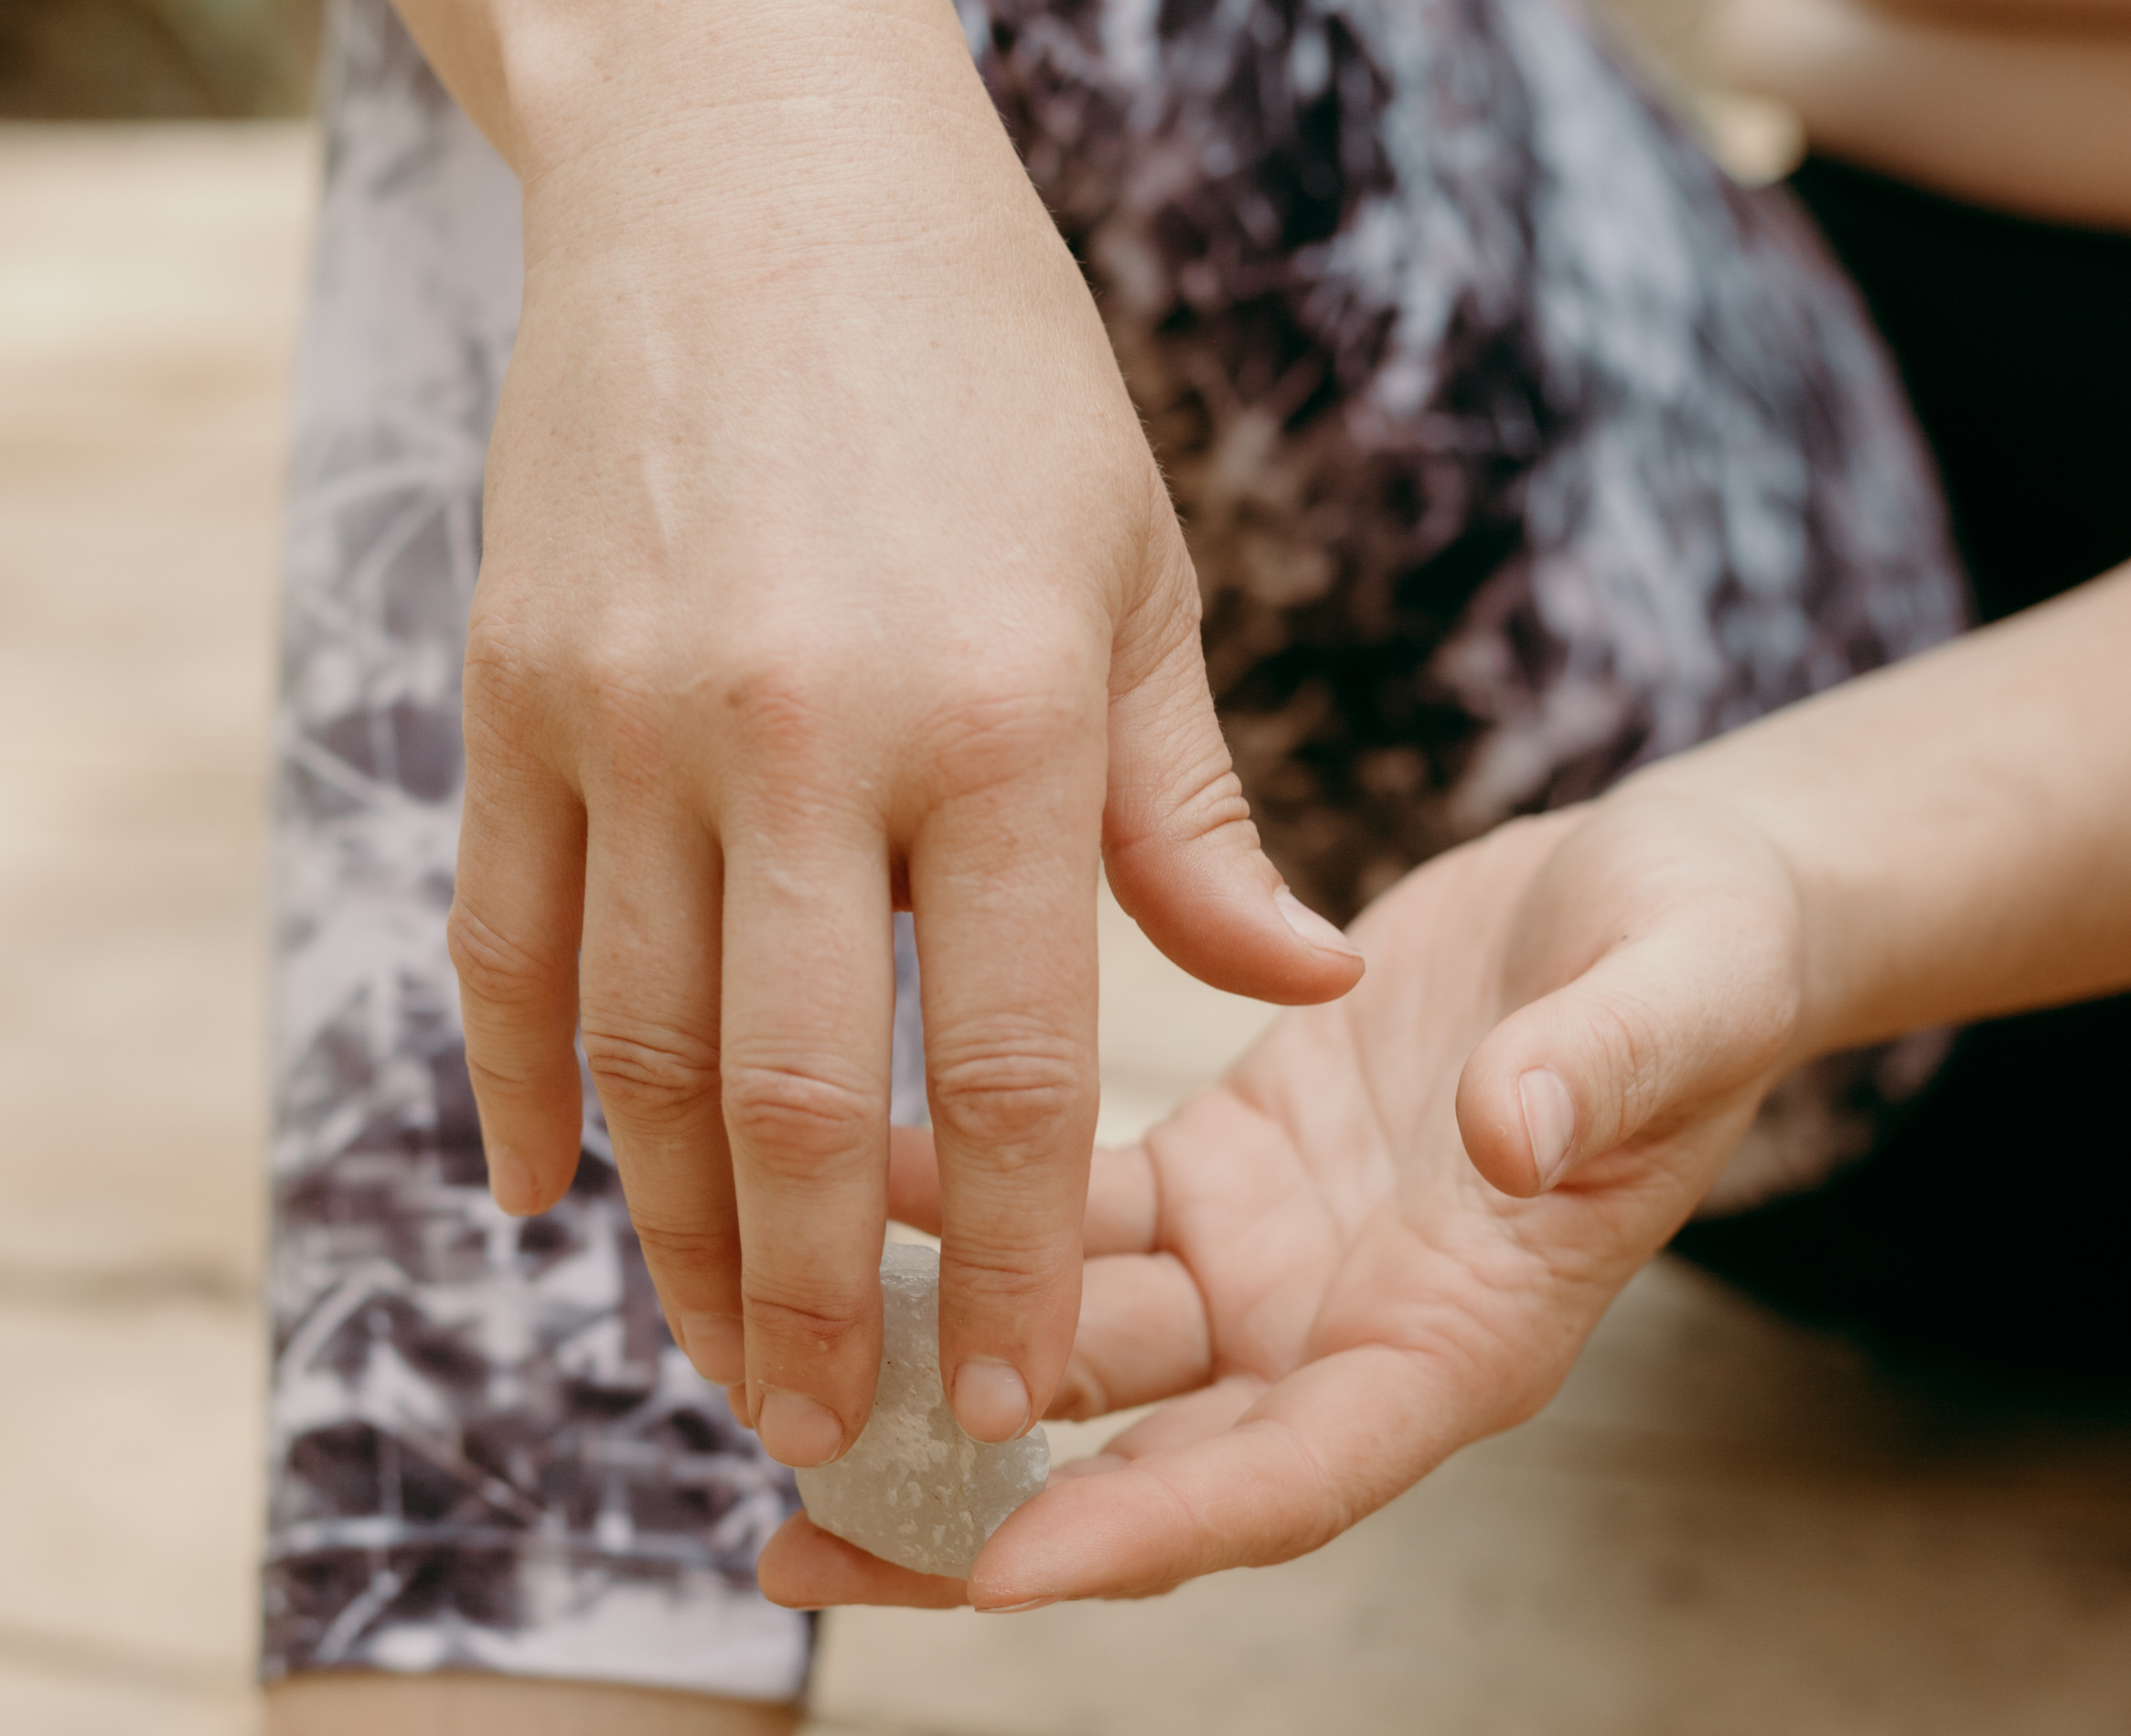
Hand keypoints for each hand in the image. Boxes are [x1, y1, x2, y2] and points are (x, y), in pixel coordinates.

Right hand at [416, 0, 1360, 1467]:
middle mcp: (804, 735)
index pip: (1017, 1064)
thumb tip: (1292, 987)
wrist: (750, 162)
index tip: (1025, 1394)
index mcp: (1001, 715)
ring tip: (715, 1352)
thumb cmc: (986, 367)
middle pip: (803, 1101)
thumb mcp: (1135, 569)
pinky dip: (518, 1085)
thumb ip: (1194, 809)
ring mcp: (632, 714)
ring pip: (637, 1049)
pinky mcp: (514, 685)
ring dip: (674, 1232)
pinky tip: (548, 1193)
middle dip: (827, 1306)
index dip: (1022, 1259)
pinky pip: (499, 934)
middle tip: (843, 1439)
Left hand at [761, 790, 1813, 1604]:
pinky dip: (964, 1205)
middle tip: (802, 1537)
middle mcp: (1342, 1329)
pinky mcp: (1220, 1172)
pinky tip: (851, 1180)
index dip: (1148, 1530)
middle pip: (1144, 1463)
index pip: (1291, 1476)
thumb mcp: (1683, 992)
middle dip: (975, 1511)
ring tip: (770, 1361)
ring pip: (1075, 1344)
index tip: (991, 1571)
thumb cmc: (1702, 957)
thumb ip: (1608, 1071)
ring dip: (935, 1360)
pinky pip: (1065, 1209)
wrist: (1658, 902)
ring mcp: (1271, 1259)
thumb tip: (1511, 1133)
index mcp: (1461, 1339)